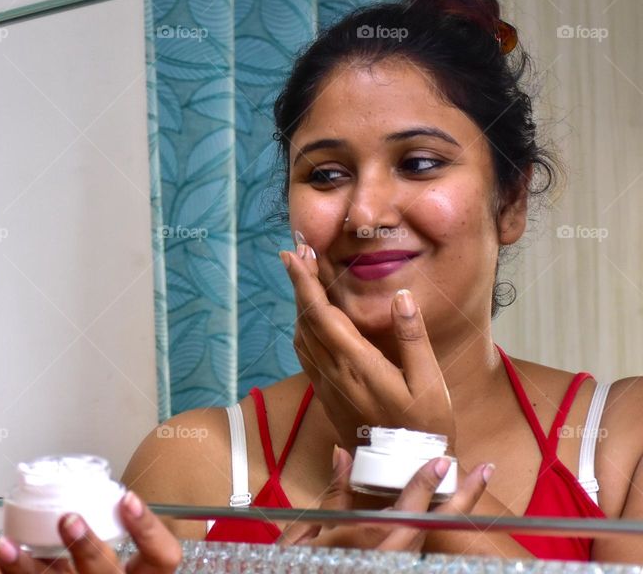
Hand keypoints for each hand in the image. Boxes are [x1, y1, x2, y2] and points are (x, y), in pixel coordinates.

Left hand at [0, 492, 181, 573]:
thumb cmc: (97, 569)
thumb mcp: (121, 557)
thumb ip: (114, 527)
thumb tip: (107, 488)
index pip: (162, 558)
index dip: (148, 529)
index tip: (127, 499)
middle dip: (88, 547)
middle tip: (69, 518)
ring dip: (32, 565)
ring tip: (12, 544)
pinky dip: (12, 569)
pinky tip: (2, 551)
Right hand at [279, 447, 492, 551]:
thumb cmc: (297, 569)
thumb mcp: (306, 533)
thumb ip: (333, 494)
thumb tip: (342, 455)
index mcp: (373, 545)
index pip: (409, 509)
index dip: (426, 483)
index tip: (442, 460)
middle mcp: (392, 558)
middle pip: (435, 525)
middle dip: (463, 498)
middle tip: (484, 471)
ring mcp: (395, 565)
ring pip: (429, 537)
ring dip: (451, 511)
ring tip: (468, 484)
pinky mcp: (393, 565)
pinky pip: (417, 545)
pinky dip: (430, 525)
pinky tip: (439, 509)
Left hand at [281, 244, 455, 451]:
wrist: (401, 472)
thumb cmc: (424, 427)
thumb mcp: (429, 382)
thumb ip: (413, 338)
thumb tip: (401, 297)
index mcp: (357, 364)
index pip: (322, 315)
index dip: (305, 282)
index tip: (296, 254)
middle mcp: (334, 372)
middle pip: (306, 320)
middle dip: (299, 283)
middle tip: (296, 252)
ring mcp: (327, 384)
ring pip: (301, 336)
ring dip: (299, 304)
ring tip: (303, 277)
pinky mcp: (326, 394)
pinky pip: (304, 354)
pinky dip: (302, 328)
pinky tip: (309, 319)